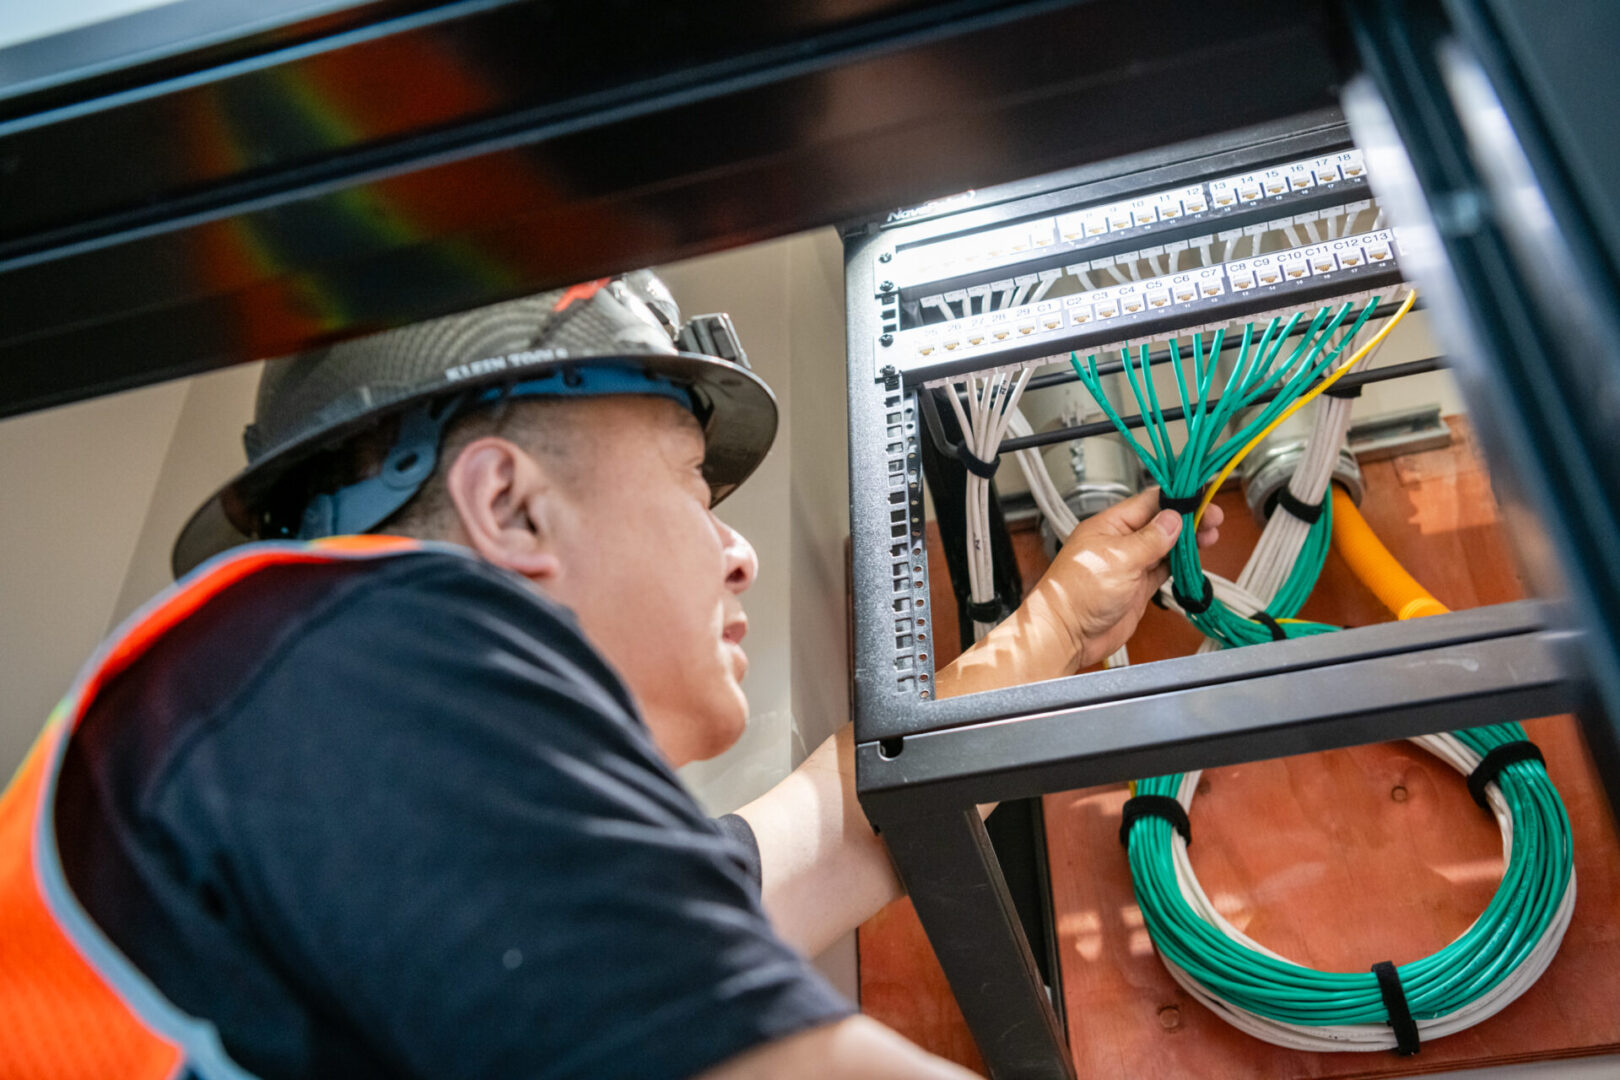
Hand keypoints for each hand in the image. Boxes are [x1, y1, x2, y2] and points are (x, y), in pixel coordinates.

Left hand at [1026, 488, 1222, 668]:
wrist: (1066, 635)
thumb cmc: (1075, 594)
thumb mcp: (1119, 559)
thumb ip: (1151, 539)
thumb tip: (1172, 519)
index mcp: (1109, 526)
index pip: (1148, 502)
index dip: (1176, 499)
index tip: (1201, 498)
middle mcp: (1119, 543)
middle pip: (1160, 524)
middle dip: (1187, 520)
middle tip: (1213, 519)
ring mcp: (1129, 565)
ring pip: (1165, 547)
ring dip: (1187, 542)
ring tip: (1210, 536)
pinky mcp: (1136, 587)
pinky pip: (1163, 570)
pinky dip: (1180, 565)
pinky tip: (1194, 560)